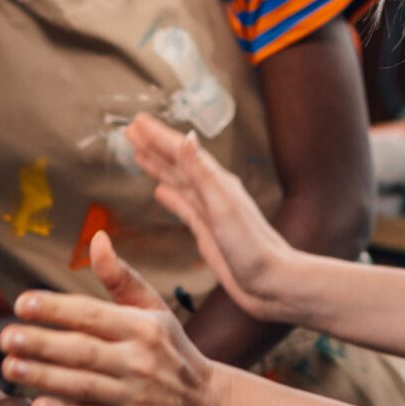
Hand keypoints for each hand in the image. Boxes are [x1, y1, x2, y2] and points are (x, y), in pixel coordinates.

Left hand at [0, 232, 225, 405]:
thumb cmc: (171, 351)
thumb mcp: (153, 310)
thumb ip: (121, 278)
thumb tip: (97, 239)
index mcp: (142, 328)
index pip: (93, 314)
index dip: (56, 308)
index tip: (22, 303)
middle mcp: (138, 361)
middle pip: (82, 350)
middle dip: (41, 343)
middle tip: (6, 337)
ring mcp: (132, 397)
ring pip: (81, 385)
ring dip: (43, 377)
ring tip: (10, 366)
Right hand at [125, 114, 306, 325]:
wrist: (273, 284)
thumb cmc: (253, 249)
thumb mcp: (222, 207)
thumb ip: (202, 173)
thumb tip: (187, 136)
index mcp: (215, 181)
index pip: (179, 152)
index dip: (156, 136)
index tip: (136, 121)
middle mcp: (212, 191)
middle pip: (176, 162)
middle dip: (153, 145)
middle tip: (131, 130)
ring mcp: (210, 211)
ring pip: (177, 181)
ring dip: (158, 167)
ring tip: (139, 153)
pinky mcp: (208, 231)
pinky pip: (183, 206)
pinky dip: (170, 195)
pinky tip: (160, 192)